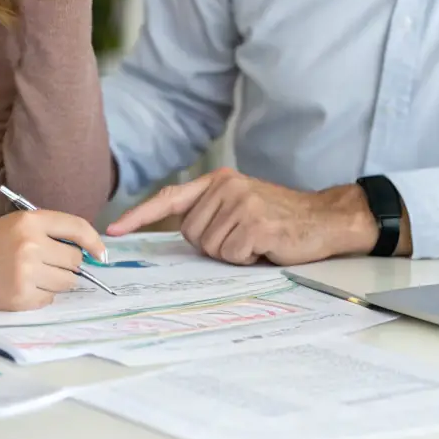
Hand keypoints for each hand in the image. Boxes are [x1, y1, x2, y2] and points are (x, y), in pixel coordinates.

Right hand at [0, 209, 107, 310]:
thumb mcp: (15, 224)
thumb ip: (49, 231)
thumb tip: (87, 251)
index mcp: (29, 221)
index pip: (77, 228)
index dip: (94, 241)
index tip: (101, 253)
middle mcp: (31, 245)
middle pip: (75, 259)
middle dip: (68, 263)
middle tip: (48, 263)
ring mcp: (26, 273)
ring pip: (67, 282)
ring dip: (57, 281)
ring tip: (34, 275)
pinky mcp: (20, 298)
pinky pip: (50, 298)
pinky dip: (42, 295)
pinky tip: (22, 286)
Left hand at [105, 168, 378, 265]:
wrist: (324, 218)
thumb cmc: (280, 217)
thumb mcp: (241, 203)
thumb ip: (210, 210)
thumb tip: (177, 234)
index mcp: (218, 180)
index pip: (170, 197)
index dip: (139, 216)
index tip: (114, 231)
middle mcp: (226, 186)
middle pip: (191, 234)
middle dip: (214, 244)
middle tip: (243, 237)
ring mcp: (241, 203)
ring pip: (210, 248)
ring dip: (233, 253)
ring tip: (257, 240)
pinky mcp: (256, 224)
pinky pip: (232, 255)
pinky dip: (248, 258)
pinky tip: (266, 246)